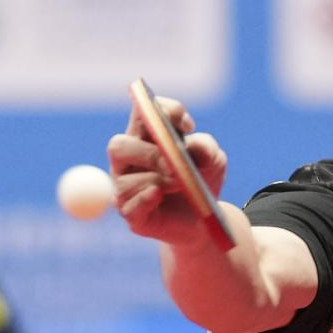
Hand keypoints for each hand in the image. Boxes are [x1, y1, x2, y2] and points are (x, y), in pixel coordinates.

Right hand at [106, 96, 227, 245]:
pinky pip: (128, 204)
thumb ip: (205, 147)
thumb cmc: (202, 181)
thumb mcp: (213, 161)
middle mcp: (129, 161)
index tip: (186, 125)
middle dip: (149, 153)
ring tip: (181, 184)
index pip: (143, 113)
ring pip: (124, 179)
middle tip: (175, 162)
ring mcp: (126, 188)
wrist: (206, 219)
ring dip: (156, 180)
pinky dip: (144, 198)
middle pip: (119, 145)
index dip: (161, 112)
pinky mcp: (131, 214)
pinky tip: (158, 195)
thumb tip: (192, 145)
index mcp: (146, 137)